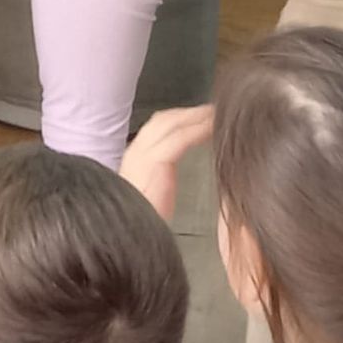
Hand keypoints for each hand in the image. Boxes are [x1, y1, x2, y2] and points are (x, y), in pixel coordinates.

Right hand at [120, 104, 214, 222]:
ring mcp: (143, 154)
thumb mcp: (149, 195)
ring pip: (170, 124)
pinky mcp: (154, 162)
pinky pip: (179, 139)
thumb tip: (171, 173)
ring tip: (213, 114)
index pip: (156, 127)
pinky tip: (210, 129)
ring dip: (194, 117)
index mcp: (135, 158)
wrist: (130, 233)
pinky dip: (196, 130)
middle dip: (187, 112)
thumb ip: (158, 178)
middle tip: (210, 109)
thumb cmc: (142, 221)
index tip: (198, 116)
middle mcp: (137, 151)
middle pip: (163, 120)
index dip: (178, 118)